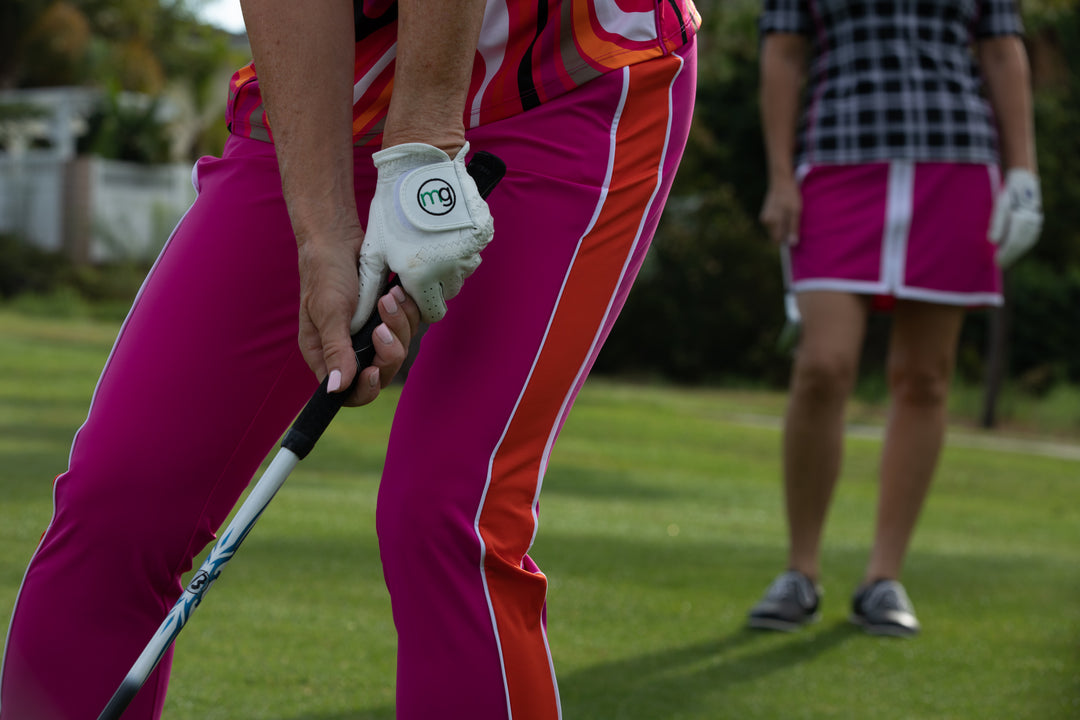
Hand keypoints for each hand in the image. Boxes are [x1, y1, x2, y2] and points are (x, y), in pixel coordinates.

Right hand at [299, 239, 420, 405]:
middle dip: (388, 352)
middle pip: (380, 372)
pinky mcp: (387, 317)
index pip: (348, 392)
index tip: (374, 370)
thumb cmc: (325, 273)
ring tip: (389, 297)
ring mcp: (370, 333)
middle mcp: (349, 349)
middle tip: (382, 328)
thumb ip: (335, 350)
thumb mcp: (329, 311)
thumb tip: (334, 390)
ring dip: (399, 325)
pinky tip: (398, 292)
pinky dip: (408, 312)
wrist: (338, 237)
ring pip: (399, 348)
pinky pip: (408, 327)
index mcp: (326, 355)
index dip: (364, 389)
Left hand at [351, 141, 493, 330]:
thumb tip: (360, 315)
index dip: (421, 304)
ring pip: (461, 273)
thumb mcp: (375, 249)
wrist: (421, 168)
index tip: (412, 288)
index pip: (431, 313)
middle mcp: (451, 271)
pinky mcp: (482, 237)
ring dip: (449, 266)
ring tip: (431, 241)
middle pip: (447, 294)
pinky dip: (461, 247)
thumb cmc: (392, 210)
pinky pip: (473, 253)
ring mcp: (470, 254)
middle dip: (435, 285)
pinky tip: (444, 230)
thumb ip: (371, 286)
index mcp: (423, 279)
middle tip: (420, 261)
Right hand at [760, 175, 800, 245]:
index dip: (787, 238)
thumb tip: (792, 244)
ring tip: (789, 215)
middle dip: (785, 232)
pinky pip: (773, 224)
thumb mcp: (795, 212)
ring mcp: (764, 218)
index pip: (778, 240)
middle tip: (793, 221)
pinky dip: (779, 222)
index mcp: (772, 222)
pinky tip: (784, 213)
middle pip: (776, 236)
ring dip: (782, 227)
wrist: (781, 181)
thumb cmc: (790, 195)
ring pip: (774, 230)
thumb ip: (793, 228)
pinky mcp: (765, 215)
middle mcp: (766, 222)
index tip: (795, 231)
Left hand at [988, 168, 1042, 267]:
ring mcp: (1036, 222)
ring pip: (1026, 242)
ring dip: (1016, 253)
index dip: (1005, 254)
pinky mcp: (1037, 222)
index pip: (1012, 242)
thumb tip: (993, 241)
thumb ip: (997, 224)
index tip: (996, 262)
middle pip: (1020, 244)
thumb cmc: (1007, 196)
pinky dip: (1022, 246)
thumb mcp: (999, 207)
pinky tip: (1014, 251)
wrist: (1022, 183)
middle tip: (999, 265)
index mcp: (1021, 219)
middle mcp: (1031, 222)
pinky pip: (1030, 238)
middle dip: (1009, 256)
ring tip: (1005, 260)